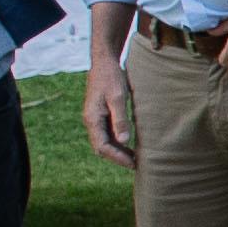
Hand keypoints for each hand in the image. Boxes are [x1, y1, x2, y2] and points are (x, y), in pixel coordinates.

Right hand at [81, 49, 135, 163]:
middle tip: (136, 164)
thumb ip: (120, 119)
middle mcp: (91, 121)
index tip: (132, 163)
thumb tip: (123, 141)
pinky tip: (130, 145)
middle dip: (117, 157)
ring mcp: (95, 119)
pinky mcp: (101, 115)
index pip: (102, 146)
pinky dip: (117, 142)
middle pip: (101, 147)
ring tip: (135, 158)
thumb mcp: (118, 97)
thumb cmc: (111, 77)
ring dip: (118, 151)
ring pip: (104, 141)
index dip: (116, 157)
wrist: (104, 62)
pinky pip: (107, 133)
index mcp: (92, 118)